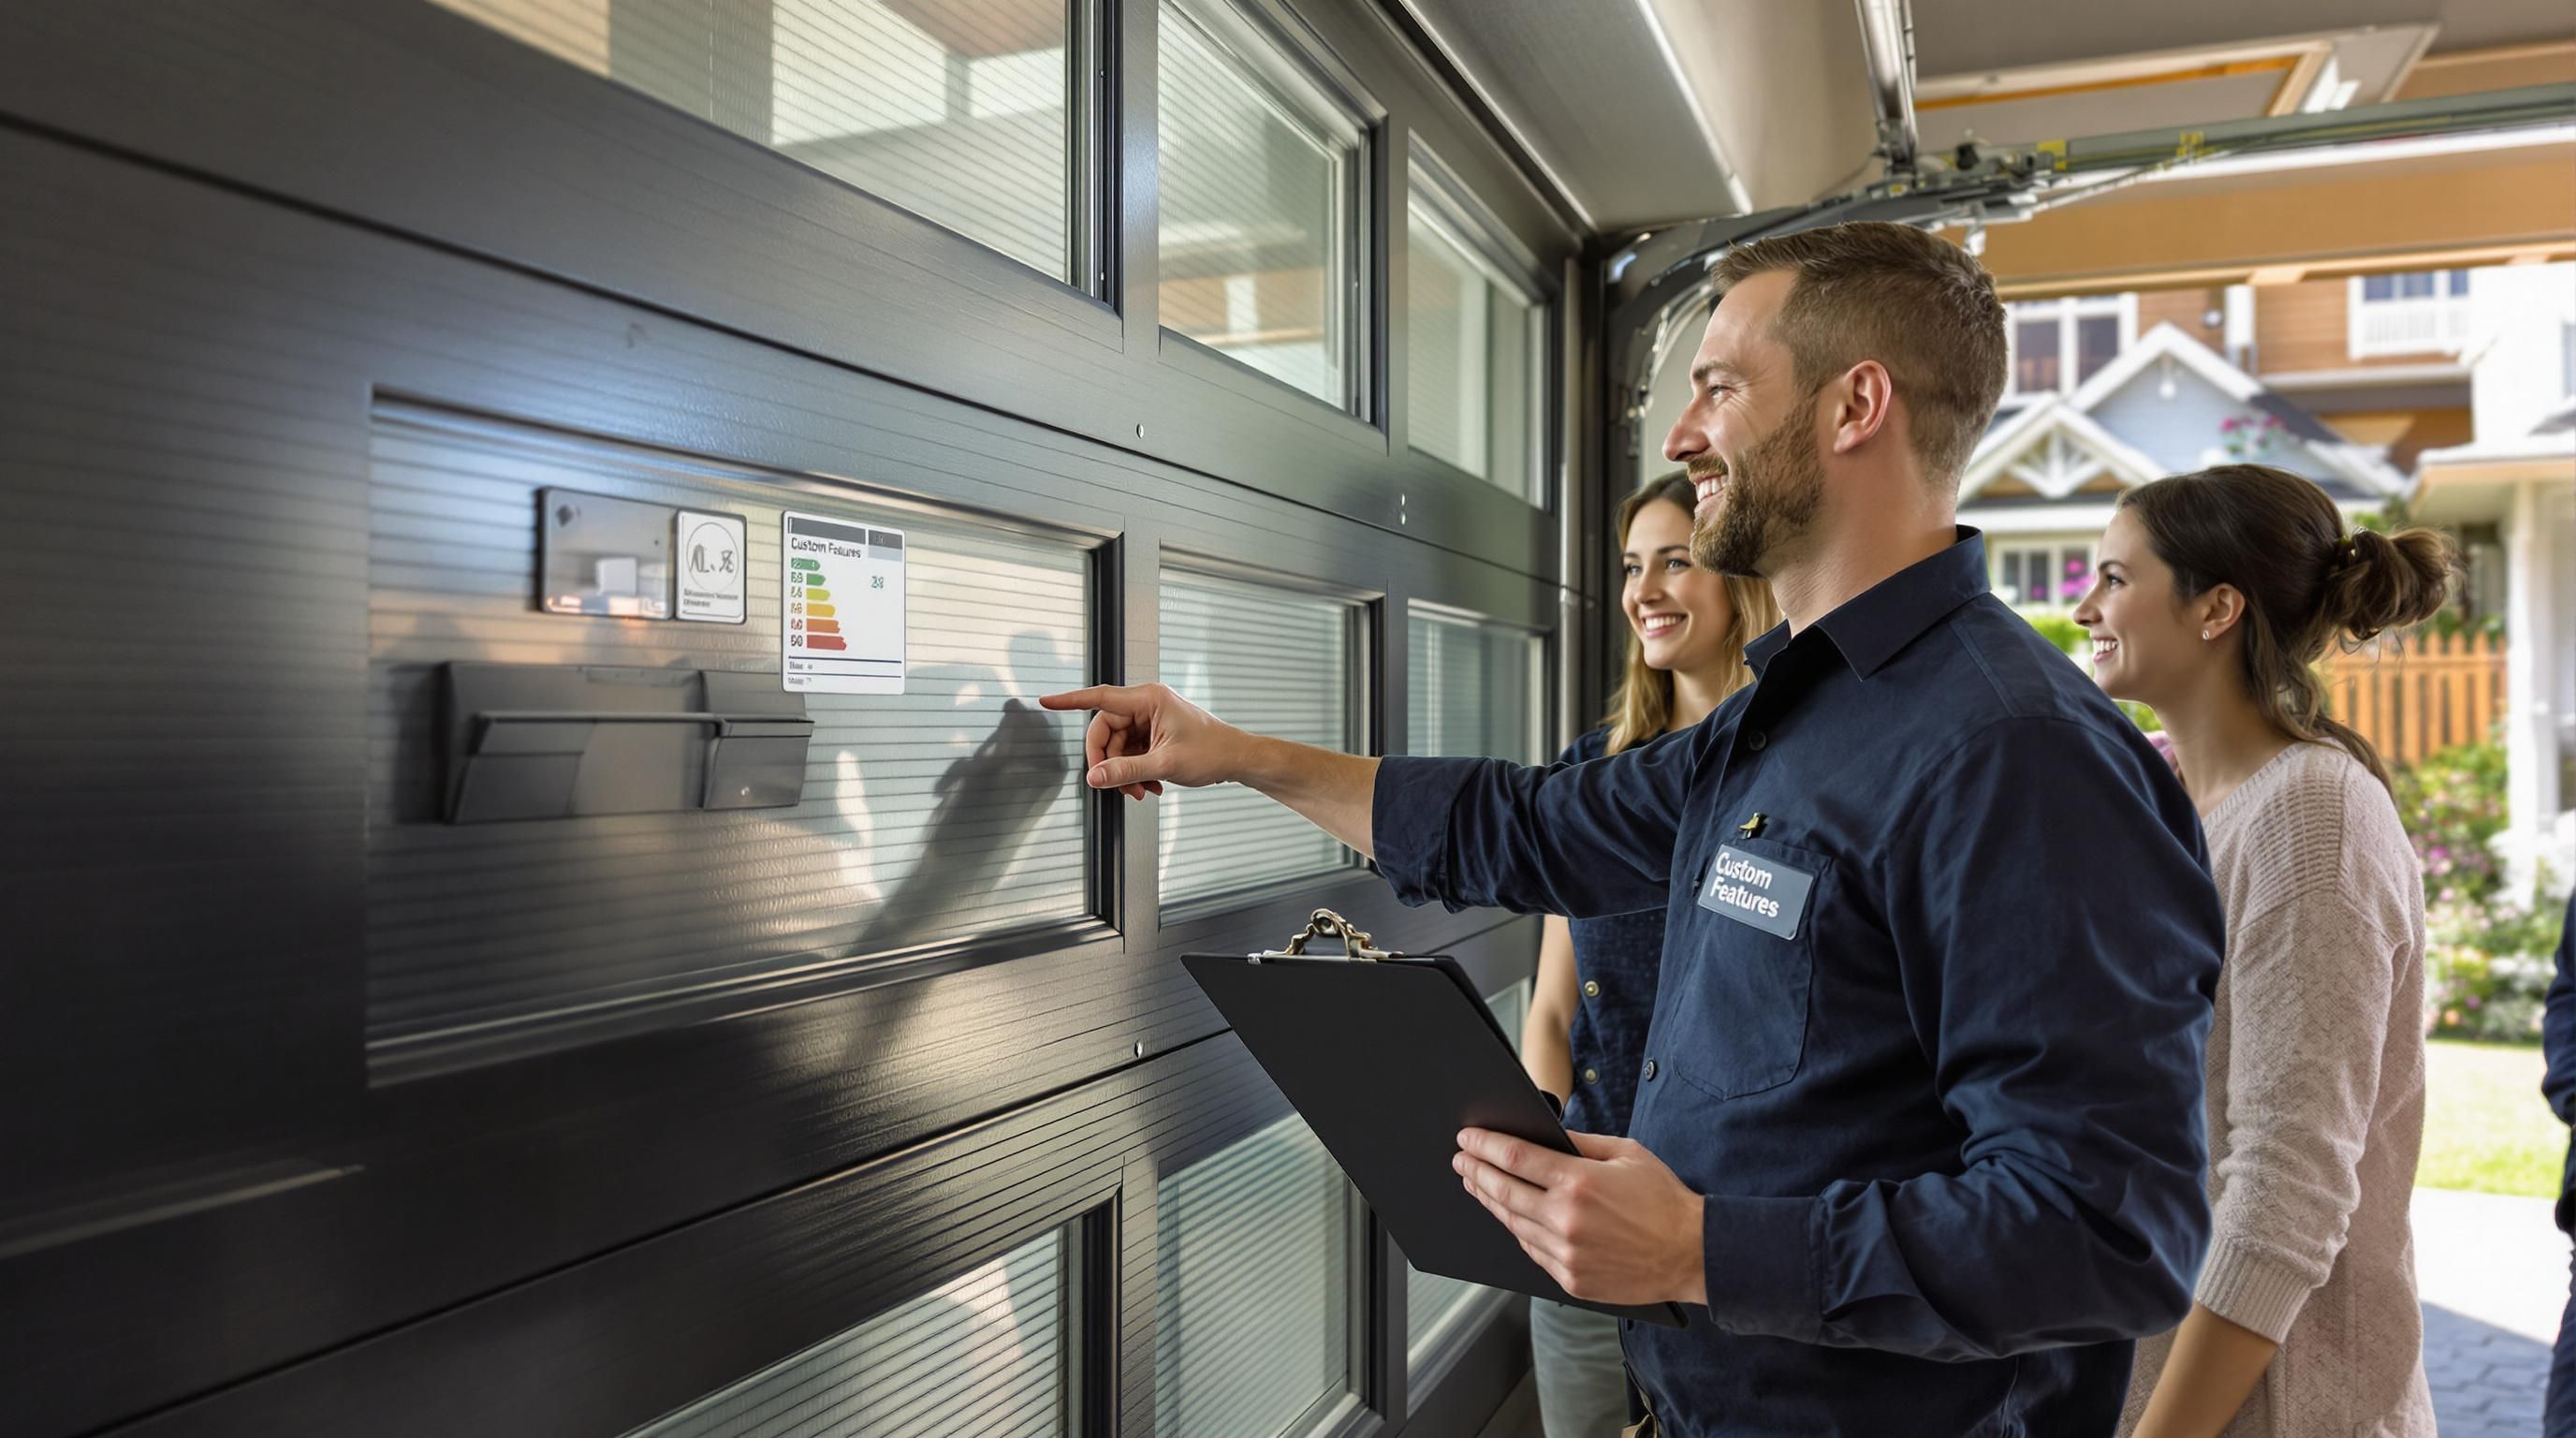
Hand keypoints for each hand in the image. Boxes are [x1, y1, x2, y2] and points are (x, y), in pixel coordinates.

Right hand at [1037, 684, 1244, 799]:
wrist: (1238, 759)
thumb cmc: (1212, 752)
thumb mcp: (1165, 765)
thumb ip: (1126, 770)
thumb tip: (1094, 777)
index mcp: (1148, 699)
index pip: (1099, 697)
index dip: (1069, 700)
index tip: (1046, 701)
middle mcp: (1146, 705)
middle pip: (1106, 731)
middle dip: (1109, 762)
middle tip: (1118, 785)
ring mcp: (1150, 720)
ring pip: (1118, 746)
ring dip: (1124, 771)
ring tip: (1142, 790)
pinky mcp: (1154, 734)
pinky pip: (1130, 752)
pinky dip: (1134, 771)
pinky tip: (1149, 786)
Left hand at [1453, 1128, 1706, 1306]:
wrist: (1690, 1253)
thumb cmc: (1663, 1200)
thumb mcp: (1626, 1154)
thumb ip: (1580, 1143)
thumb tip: (1545, 1135)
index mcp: (1579, 1183)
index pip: (1515, 1158)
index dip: (1485, 1146)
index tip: (1468, 1138)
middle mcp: (1566, 1220)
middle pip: (1504, 1192)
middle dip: (1476, 1172)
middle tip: (1461, 1160)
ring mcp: (1566, 1254)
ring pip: (1513, 1224)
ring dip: (1490, 1202)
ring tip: (1477, 1185)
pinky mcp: (1571, 1279)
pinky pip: (1532, 1251)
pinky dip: (1516, 1230)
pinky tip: (1509, 1217)